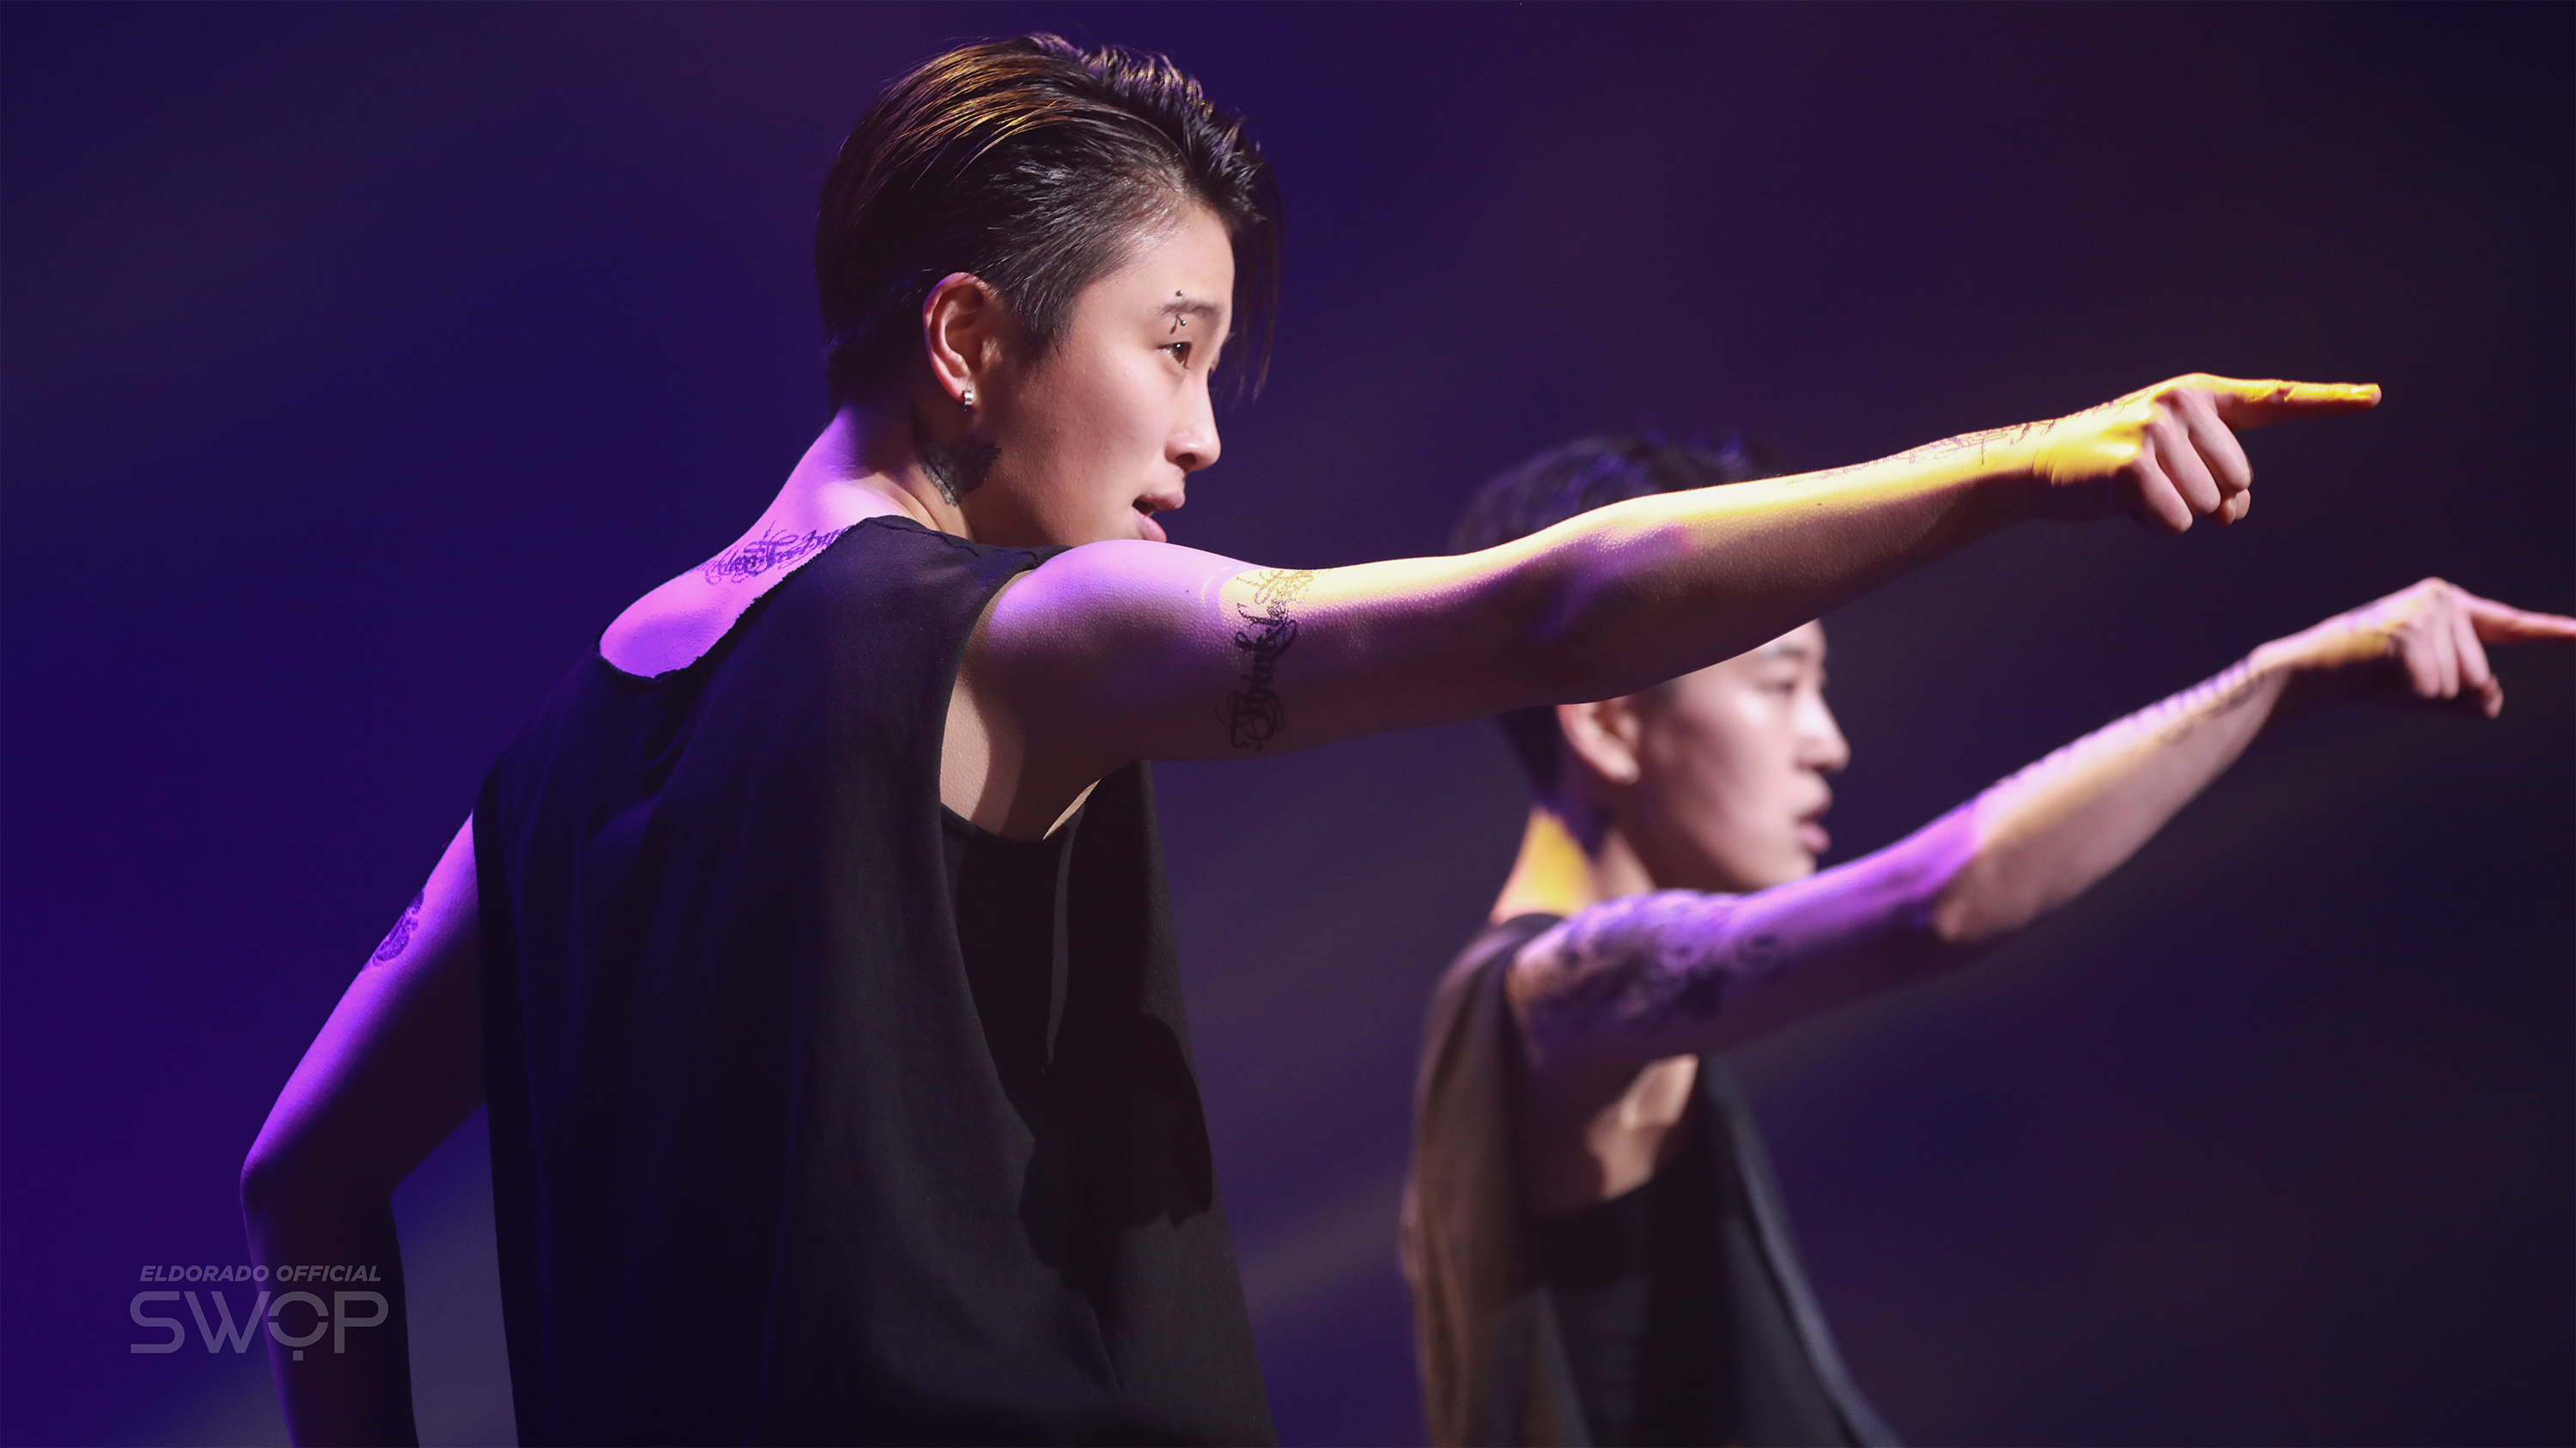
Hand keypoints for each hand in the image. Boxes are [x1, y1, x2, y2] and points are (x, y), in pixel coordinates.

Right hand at [2017, 374, 2379, 531]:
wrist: (2038, 468)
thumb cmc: (2113, 469)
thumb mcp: (2172, 459)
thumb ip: (2218, 476)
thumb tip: (2232, 511)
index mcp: (2199, 396)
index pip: (2274, 400)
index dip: (2327, 401)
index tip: (2374, 397)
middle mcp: (2182, 404)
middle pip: (2239, 483)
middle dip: (2203, 500)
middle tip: (2156, 486)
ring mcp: (2156, 431)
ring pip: (2208, 507)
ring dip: (2173, 514)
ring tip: (2133, 492)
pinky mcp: (2134, 465)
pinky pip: (2175, 522)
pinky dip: (2151, 527)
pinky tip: (2120, 505)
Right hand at [2254, 578, 2575, 717]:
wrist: (2314, 670)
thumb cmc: (2373, 678)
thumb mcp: (2432, 691)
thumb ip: (2474, 697)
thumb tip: (2492, 693)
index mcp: (2453, 607)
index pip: (2509, 625)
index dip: (2551, 632)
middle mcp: (2444, 601)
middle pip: (2480, 674)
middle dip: (2444, 692)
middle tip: (2397, 678)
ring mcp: (2426, 614)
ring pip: (2457, 682)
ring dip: (2423, 694)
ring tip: (2386, 675)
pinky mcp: (2407, 633)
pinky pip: (2431, 686)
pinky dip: (2406, 694)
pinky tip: (2379, 675)